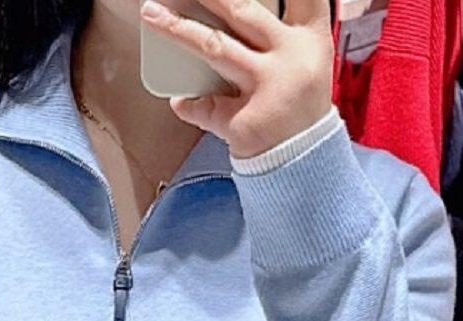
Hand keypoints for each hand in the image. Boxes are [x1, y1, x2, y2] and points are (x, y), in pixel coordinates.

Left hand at [138, 0, 335, 159]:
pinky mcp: (245, 123)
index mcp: (310, 39)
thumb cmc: (298, 106)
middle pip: (242, 11)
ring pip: (215, 48)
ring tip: (152, 13)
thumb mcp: (305, 62)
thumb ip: (277, 31)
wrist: (306, 163)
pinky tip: (179, 100)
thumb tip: (219, 11)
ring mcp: (267, 90)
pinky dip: (187, 104)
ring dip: (178, 29)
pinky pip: (204, 107)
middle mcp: (290, 58)